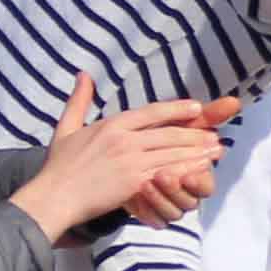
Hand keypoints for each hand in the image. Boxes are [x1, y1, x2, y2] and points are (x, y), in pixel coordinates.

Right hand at [19, 72, 229, 235]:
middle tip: (216, 135)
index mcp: (112, 124)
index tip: (196, 108)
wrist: (54, 196)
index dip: (177, 109)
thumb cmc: (58, 167)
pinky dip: (186, 171)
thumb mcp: (65, 128)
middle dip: (195, 134)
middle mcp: (124, 138)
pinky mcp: (133, 181)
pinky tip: (200, 172)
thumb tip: (83, 75)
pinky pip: (166, 174)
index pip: (152, 112)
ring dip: (197, 152)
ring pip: (172, 152)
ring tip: (215, 151)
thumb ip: (78, 101)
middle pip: (168, 132)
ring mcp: (130, 160)